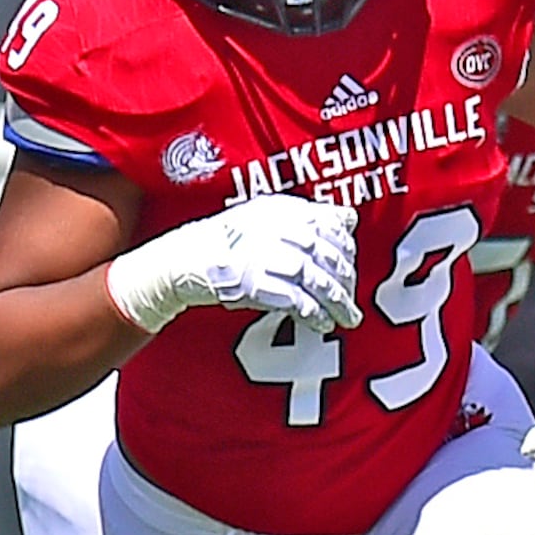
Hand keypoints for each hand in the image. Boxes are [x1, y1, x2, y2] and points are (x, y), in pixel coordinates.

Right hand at [102, 194, 359, 331]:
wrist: (182, 261)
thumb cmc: (229, 241)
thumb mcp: (268, 218)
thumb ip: (309, 218)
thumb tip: (349, 219)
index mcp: (282, 210)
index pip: (330, 225)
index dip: (346, 249)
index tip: (351, 267)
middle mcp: (276, 229)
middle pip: (327, 255)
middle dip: (346, 280)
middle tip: (352, 298)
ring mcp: (264, 256)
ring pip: (317, 279)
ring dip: (337, 302)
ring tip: (347, 318)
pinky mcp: (254, 283)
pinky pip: (295, 300)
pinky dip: (313, 314)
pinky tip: (322, 324)